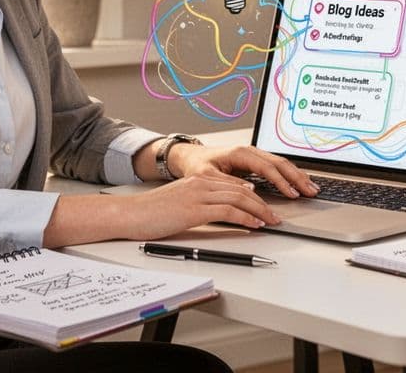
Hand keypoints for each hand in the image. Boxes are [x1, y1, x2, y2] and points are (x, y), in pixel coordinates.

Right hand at [118, 175, 282, 239]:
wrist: (129, 214)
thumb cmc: (150, 213)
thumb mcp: (179, 203)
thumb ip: (200, 204)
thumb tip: (221, 214)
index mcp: (198, 180)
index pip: (234, 185)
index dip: (254, 196)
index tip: (265, 206)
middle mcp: (201, 183)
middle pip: (242, 189)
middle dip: (263, 203)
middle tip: (275, 215)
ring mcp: (198, 195)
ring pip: (239, 198)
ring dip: (260, 210)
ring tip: (271, 221)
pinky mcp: (195, 209)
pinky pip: (229, 211)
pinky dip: (246, 218)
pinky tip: (255, 225)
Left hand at [170, 143, 319, 198]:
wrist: (191, 157)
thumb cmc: (198, 166)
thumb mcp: (206, 176)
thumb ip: (227, 183)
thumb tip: (250, 190)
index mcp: (240, 153)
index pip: (267, 167)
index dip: (281, 181)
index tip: (291, 194)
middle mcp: (250, 151)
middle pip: (280, 163)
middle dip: (297, 177)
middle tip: (311, 191)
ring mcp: (254, 155)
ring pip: (281, 163)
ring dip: (297, 176)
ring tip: (311, 188)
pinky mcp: (255, 161)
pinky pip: (277, 166)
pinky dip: (290, 174)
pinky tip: (299, 182)